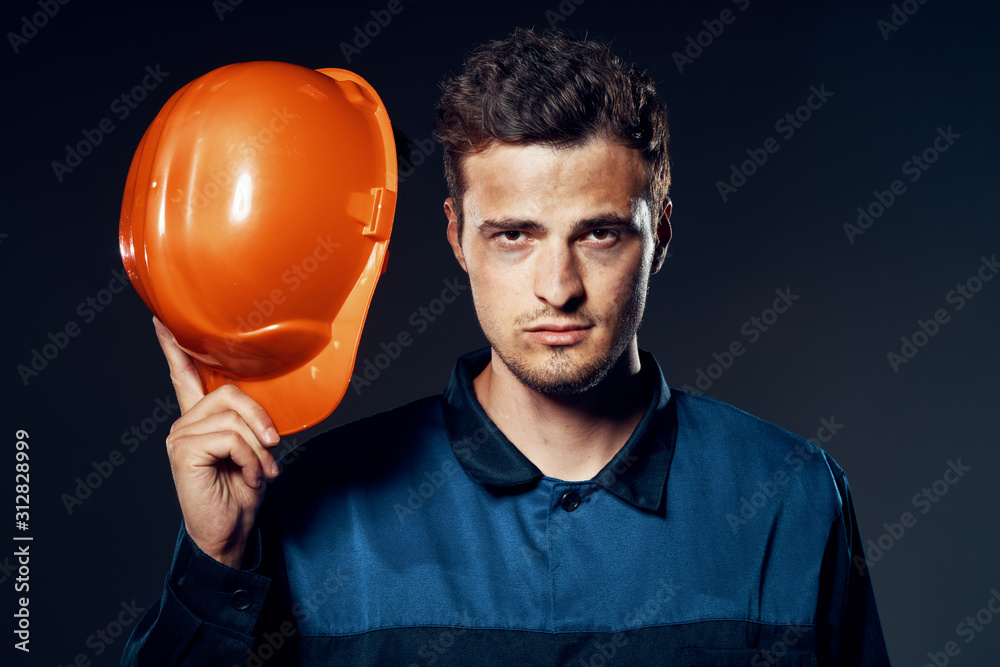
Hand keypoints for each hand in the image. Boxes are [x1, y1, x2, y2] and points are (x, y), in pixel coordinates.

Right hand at [153, 316, 280, 567]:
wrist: (230, 535)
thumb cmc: (242, 494)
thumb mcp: (254, 450)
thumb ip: (249, 423)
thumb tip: (260, 411)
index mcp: (201, 420)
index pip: (183, 376)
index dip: (174, 347)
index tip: (162, 320)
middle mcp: (185, 423)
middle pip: (229, 392)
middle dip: (261, 420)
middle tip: (272, 450)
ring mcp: (180, 436)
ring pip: (234, 417)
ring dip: (258, 448)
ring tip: (258, 472)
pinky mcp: (183, 451)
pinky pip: (231, 437)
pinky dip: (250, 458)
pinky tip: (245, 476)